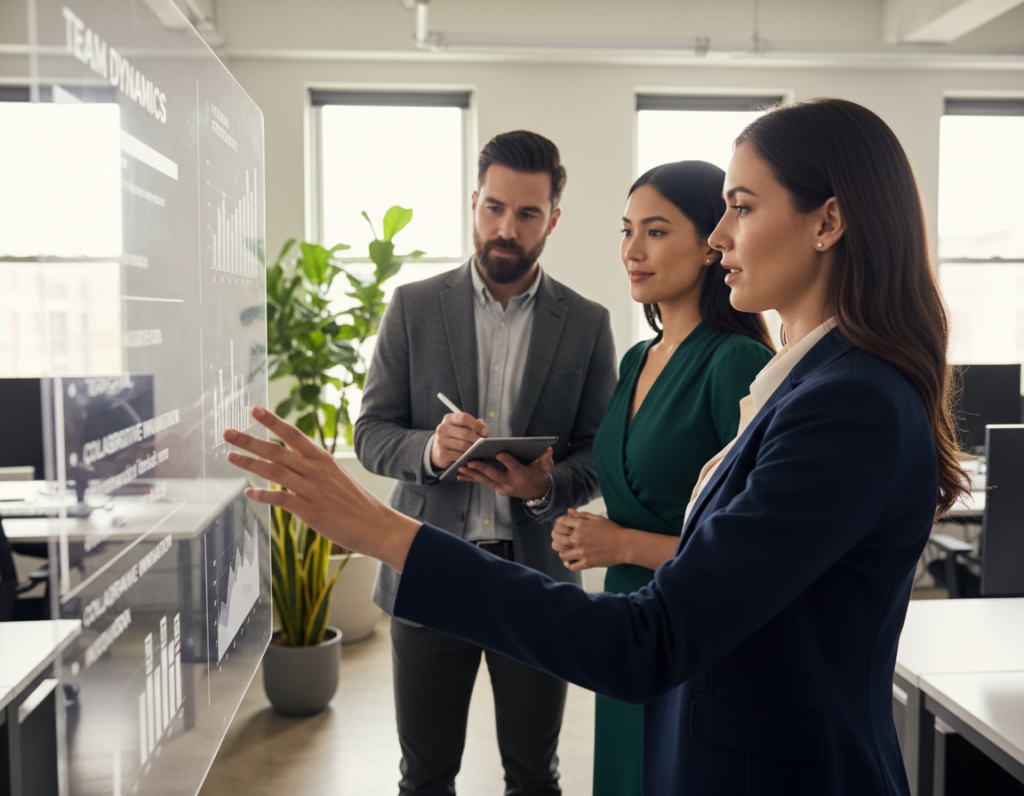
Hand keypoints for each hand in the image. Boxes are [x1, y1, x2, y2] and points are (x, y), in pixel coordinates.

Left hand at [223, 407, 420, 572]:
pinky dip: (263, 495)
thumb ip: (313, 469)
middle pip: (276, 450)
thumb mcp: (336, 477)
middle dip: (250, 440)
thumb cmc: (357, 503)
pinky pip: (280, 499)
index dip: (273, 421)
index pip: (293, 434)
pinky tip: (249, 493)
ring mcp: (311, 489)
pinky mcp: (309, 509)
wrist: (376, 525)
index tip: (254, 410)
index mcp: (322, 459)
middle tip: (227, 432)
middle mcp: (315, 470)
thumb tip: (290, 463)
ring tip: (229, 457)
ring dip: (250, 463)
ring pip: (274, 471)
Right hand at [431, 412, 489, 469]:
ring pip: (463, 445)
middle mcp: (442, 428)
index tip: (485, 432)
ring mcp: (441, 441)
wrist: (439, 450)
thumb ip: (476, 425)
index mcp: (449, 418)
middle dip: (478, 439)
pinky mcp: (442, 453)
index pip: (464, 418)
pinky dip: (468, 456)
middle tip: (484, 444)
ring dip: (474, 449)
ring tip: (480, 450)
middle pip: (465, 433)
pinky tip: (472, 456)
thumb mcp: (463, 427)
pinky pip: (459, 456)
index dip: (477, 425)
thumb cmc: (456, 436)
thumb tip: (484, 431)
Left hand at [457, 448, 552, 500]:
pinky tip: (459, 475)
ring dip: (471, 474)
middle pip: (494, 475)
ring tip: (459, 468)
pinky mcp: (496, 487)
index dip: (507, 460)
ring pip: (485, 480)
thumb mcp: (545, 467)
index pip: (514, 467)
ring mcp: (501, 487)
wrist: (536, 492)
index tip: (499, 452)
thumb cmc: (539, 475)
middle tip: (471, 461)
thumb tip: (548, 450)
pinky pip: (482, 482)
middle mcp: (510, 483)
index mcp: (521, 475)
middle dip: (482, 468)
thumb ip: (546, 459)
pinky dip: (471, 478)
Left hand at [551, 509, 627, 570]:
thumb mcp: (596, 519)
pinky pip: (571, 566)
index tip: (560, 525)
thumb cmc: (612, 530)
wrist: (624, 544)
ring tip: (564, 548)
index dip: (558, 523)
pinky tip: (569, 560)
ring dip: (560, 550)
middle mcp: (578, 539)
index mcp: (580, 526)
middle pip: (557, 538)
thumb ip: (581, 515)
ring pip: (561, 553)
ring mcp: (581, 552)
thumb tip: (569, 511)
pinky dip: (568, 563)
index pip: (560, 523)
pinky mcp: (586, 563)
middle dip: (555, 536)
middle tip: (558, 536)